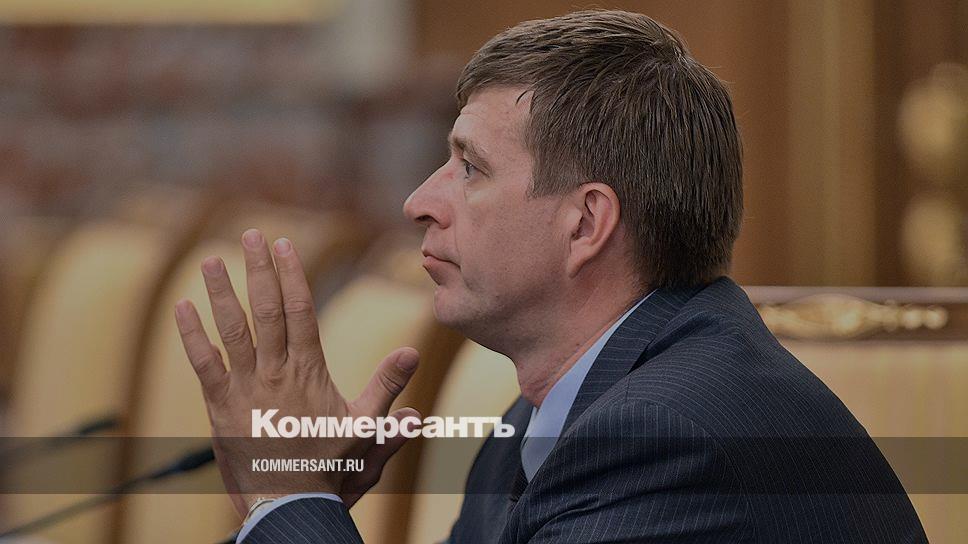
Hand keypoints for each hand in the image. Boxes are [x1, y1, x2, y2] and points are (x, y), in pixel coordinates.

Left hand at [174, 229, 419, 516]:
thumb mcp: (369, 430)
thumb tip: (412, 353)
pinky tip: (182, 307)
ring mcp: (245, 388)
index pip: (300, 312)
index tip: (284, 246)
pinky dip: (192, 335)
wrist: (290, 506)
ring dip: (221, 292)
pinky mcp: (220, 407)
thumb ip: (387, 388)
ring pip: (232, 330)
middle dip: (258, 269)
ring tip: (212, 260)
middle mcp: (275, 372)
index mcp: (310, 372)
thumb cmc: (331, 470)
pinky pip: (203, 364)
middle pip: (266, 310)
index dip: (291, 275)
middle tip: (251, 235)